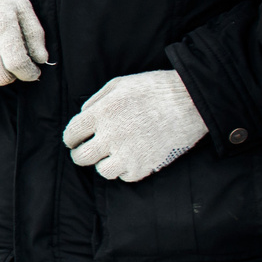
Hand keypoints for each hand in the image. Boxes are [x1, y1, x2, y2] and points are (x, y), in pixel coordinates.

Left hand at [62, 70, 205, 181]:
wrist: (191, 101)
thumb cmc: (154, 89)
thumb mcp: (119, 84)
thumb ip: (96, 101)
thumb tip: (83, 115)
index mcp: (101, 114)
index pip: (71, 134)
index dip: (71, 138)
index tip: (76, 140)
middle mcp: (110, 136)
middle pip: (81, 157)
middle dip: (81, 154)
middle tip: (88, 151)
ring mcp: (128, 153)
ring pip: (102, 171)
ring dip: (104, 164)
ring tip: (113, 155)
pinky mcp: (145, 166)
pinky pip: (126, 177)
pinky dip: (126, 170)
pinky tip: (132, 158)